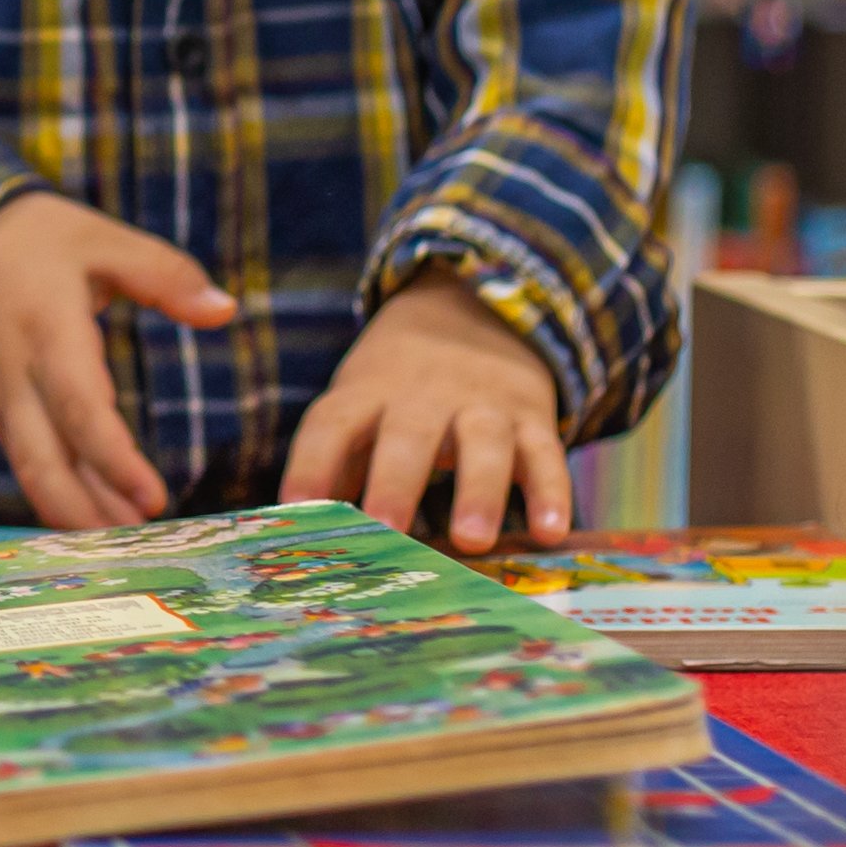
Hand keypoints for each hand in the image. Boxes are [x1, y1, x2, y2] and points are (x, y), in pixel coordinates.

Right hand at [0, 192, 239, 531]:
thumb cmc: (32, 238)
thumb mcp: (99, 238)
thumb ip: (164, 274)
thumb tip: (225, 311)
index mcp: (47, 331)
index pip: (79, 408)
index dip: (113, 459)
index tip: (153, 498)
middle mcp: (15, 375)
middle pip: (42, 462)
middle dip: (85, 512)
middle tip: (137, 542)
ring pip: (33, 470)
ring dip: (75, 511)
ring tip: (126, 540)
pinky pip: (27, 456)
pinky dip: (61, 488)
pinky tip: (99, 512)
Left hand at [283, 276, 570, 554]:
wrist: (474, 307)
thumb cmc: (398, 384)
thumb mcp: (359, 402)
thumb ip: (334, 461)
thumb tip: (296, 530)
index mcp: (367, 391)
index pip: (330, 423)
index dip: (309, 464)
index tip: (294, 509)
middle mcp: (423, 395)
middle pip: (408, 436)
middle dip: (395, 483)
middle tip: (386, 529)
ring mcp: (483, 405)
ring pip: (483, 445)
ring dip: (478, 492)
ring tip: (471, 539)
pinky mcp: (534, 417)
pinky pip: (546, 454)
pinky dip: (551, 493)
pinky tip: (551, 534)